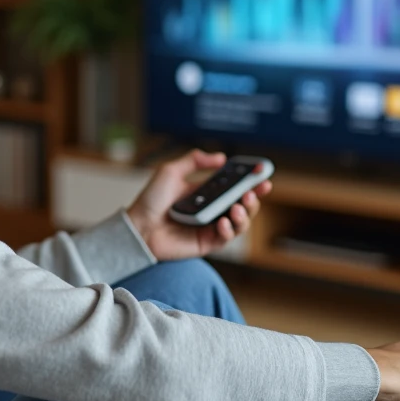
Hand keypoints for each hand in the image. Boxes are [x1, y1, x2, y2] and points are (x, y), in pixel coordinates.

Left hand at [125, 149, 271, 260]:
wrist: (138, 226)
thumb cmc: (150, 200)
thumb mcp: (171, 171)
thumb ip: (194, 160)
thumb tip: (221, 158)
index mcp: (207, 193)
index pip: (234, 186)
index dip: (250, 180)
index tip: (262, 173)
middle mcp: (212, 210)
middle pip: (244, 204)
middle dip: (254, 197)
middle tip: (254, 191)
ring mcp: (211, 227)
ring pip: (240, 222)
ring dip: (245, 214)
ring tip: (237, 206)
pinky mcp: (207, 243)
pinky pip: (226, 238)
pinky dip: (229, 230)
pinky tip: (223, 222)